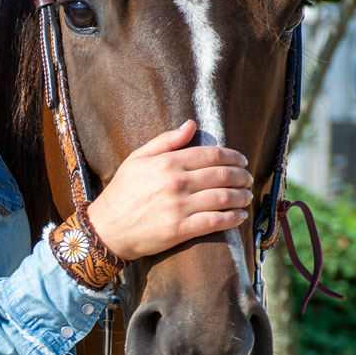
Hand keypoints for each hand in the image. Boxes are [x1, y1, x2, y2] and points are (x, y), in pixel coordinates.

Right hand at [85, 120, 252, 259]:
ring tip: (247, 196)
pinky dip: (232, 218)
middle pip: (222, 175)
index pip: (211, 155)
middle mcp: (176, 182)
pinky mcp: (180, 230)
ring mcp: (179, 207)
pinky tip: (240, 216)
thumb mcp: (137, 159)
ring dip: (241, 197)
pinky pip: (215, 222)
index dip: (233, 157)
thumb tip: (191, 124)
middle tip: (248, 179)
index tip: (243, 161)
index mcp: (168, 162)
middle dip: (242, 177)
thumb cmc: (122, 192)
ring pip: (223, 198)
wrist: (106, 228)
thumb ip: (166, 140)